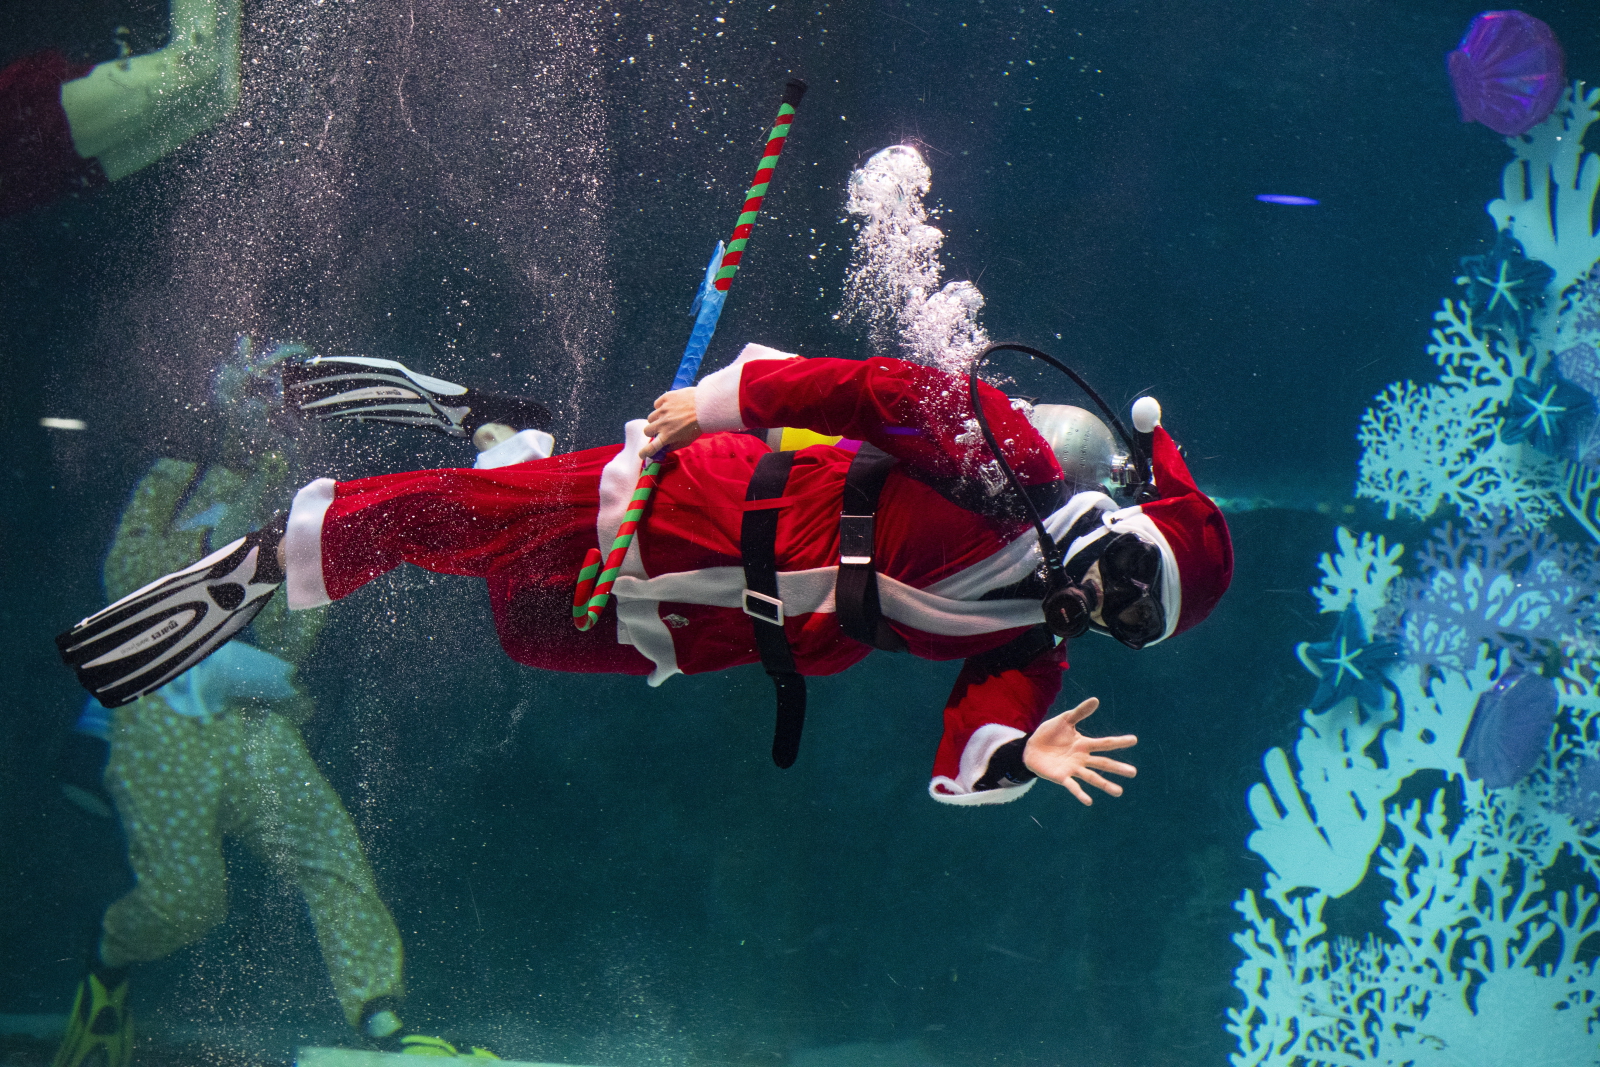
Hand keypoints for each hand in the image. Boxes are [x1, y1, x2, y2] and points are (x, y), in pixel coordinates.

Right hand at [641, 388, 700, 458]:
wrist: (706, 406)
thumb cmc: (698, 426)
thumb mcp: (687, 441)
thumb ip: (673, 445)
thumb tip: (664, 448)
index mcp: (667, 436)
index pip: (650, 447)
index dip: (644, 452)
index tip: (642, 454)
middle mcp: (662, 424)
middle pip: (647, 431)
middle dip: (652, 432)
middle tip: (660, 429)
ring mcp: (662, 410)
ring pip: (651, 417)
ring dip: (656, 419)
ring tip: (667, 416)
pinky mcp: (665, 398)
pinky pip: (656, 404)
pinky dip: (660, 407)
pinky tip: (670, 406)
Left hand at [1022, 697, 1136, 805]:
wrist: (1030, 748)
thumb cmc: (1049, 734)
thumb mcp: (1064, 720)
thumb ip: (1079, 712)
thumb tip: (1096, 700)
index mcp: (1084, 744)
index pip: (1105, 743)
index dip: (1119, 741)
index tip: (1134, 740)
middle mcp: (1082, 758)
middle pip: (1103, 763)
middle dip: (1117, 768)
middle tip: (1133, 772)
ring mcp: (1073, 769)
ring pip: (1092, 777)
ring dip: (1105, 784)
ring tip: (1119, 792)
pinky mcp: (1061, 777)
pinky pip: (1072, 786)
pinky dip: (1080, 793)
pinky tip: (1088, 801)